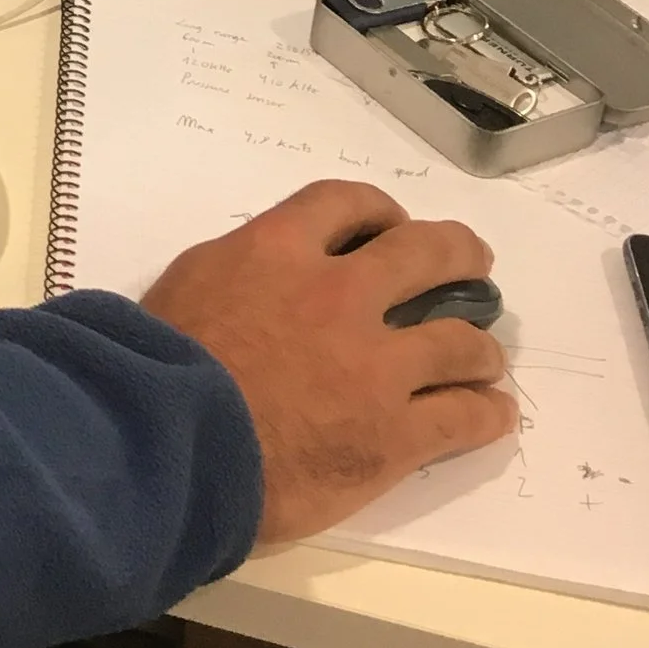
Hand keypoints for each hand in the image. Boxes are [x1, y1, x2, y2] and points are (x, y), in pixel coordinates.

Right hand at [143, 178, 515, 547]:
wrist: (166, 443)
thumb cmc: (155, 367)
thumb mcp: (186, 286)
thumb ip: (237, 272)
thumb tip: (255, 280)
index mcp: (278, 250)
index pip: (346, 204)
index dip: (379, 211)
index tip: (389, 227)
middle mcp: (339, 295)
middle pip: (426, 254)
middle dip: (458, 255)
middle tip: (472, 267)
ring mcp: (376, 366)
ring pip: (460, 342)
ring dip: (479, 348)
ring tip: (485, 359)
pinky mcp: (395, 434)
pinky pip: (465, 417)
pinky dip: (487, 414)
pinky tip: (493, 415)